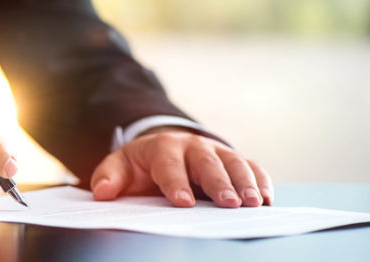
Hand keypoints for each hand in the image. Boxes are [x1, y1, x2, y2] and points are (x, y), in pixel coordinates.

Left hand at [90, 127, 272, 207]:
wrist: (161, 149)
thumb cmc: (140, 165)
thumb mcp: (119, 167)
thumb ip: (109, 177)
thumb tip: (102, 192)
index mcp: (162, 147)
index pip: (169, 165)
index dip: (175, 183)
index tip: (182, 203)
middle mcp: (192, 146)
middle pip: (208, 164)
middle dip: (219, 184)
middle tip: (230, 205)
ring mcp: (215, 151)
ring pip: (234, 163)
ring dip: (245, 183)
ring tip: (254, 203)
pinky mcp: (232, 159)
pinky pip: (251, 167)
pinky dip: (261, 180)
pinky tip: (267, 198)